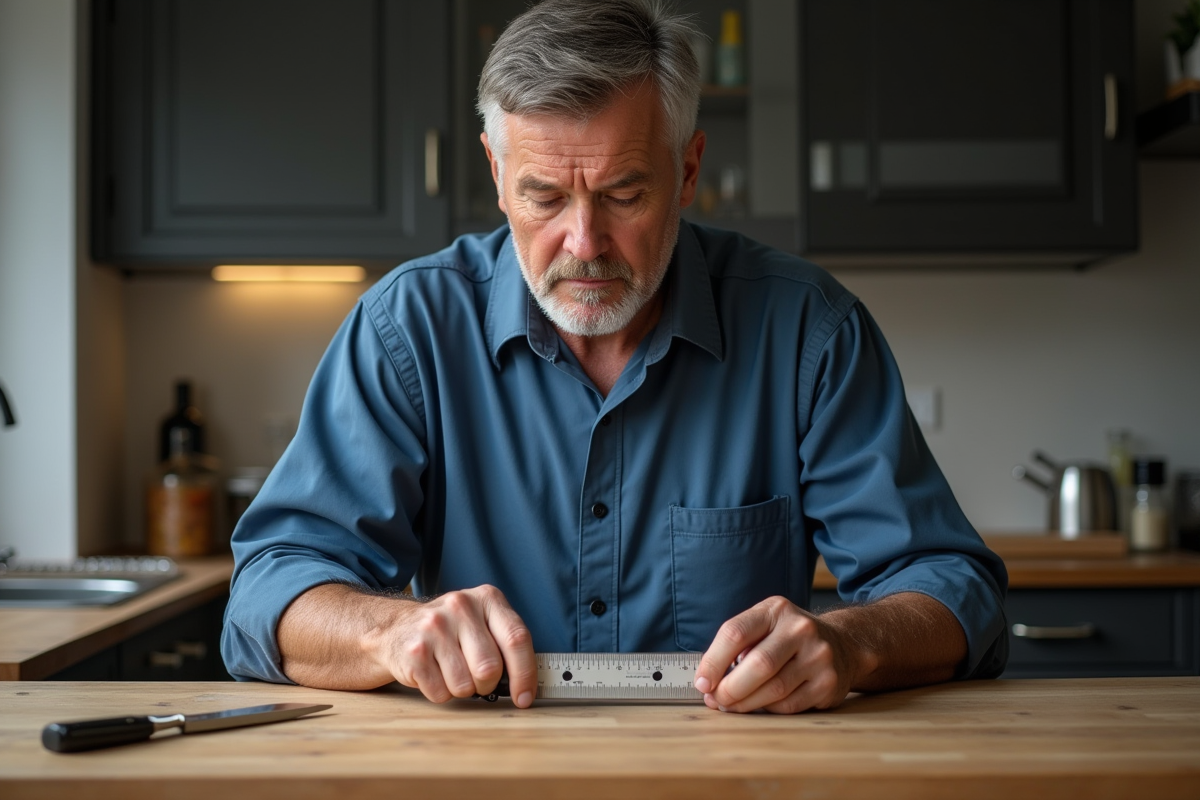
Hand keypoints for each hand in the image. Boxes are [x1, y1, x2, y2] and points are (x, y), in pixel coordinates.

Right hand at [373, 584, 536, 707]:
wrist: (397, 629)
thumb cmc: (451, 632)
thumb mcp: (481, 623)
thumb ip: (506, 644)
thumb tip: (527, 685)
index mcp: (487, 598)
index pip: (517, 639)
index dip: (525, 674)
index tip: (524, 697)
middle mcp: (460, 606)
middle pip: (490, 668)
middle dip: (487, 684)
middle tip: (477, 678)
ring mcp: (434, 627)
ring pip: (465, 685)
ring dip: (461, 689)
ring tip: (450, 671)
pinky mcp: (414, 651)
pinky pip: (440, 693)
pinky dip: (440, 693)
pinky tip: (433, 673)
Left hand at [692, 596, 859, 713]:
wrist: (842, 645)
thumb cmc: (787, 639)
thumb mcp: (764, 626)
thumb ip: (736, 646)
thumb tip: (707, 682)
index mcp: (775, 609)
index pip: (735, 633)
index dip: (713, 661)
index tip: (702, 683)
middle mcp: (800, 629)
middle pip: (757, 665)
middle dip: (729, 688)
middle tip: (716, 700)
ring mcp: (818, 656)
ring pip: (773, 690)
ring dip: (745, 704)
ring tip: (732, 706)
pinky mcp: (828, 683)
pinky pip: (788, 705)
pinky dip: (768, 709)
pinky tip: (760, 705)